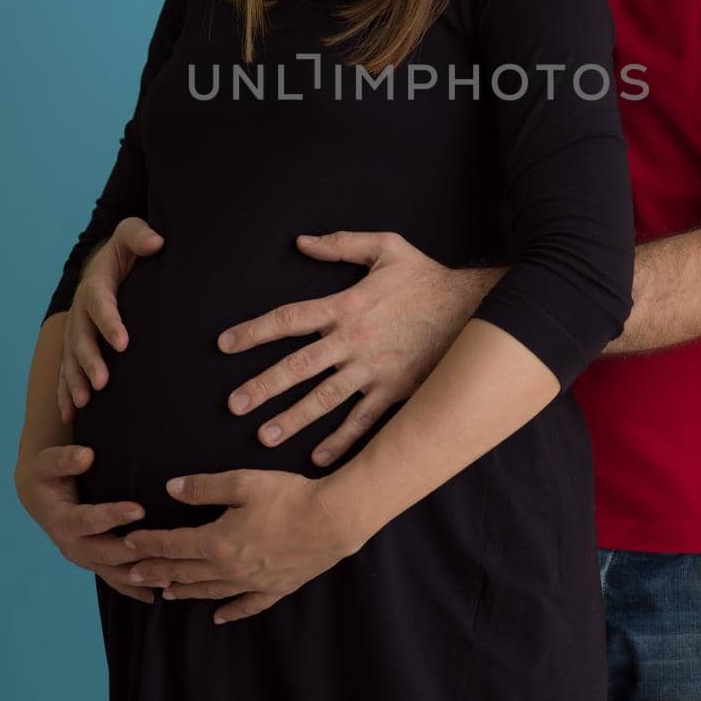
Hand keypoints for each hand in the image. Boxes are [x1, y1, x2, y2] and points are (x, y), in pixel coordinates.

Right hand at [15, 443, 155, 604]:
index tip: (139, 509)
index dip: (112, 516)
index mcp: (62, 521)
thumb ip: (64, 459)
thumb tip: (86, 456)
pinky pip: (114, 580)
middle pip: (105, 553)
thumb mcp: (48, 464)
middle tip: (162, 548)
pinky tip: (155, 596)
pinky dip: (133, 589)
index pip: (88, 520)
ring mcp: (84, 558)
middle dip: (133, 552)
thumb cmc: (47, 475)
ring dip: (139, 577)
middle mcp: (73, 545)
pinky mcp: (94, 563)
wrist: (40, 496)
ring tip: (167, 578)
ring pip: (113, 573)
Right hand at [56, 215, 164, 422]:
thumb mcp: (130, 235)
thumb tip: (158, 242)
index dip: (109, 323)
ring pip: (70, 359)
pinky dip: (66, 393)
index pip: (100, 304)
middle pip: (80, 337)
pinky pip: (66, 372)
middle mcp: (80, 311)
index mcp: (95, 286)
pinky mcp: (75, 347)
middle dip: (90, 360)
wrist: (107, 265)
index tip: (123, 343)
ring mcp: (75, 331)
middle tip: (102, 382)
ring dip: (75, 381)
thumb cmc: (126, 251)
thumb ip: (140, 236)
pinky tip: (71, 414)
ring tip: (85, 402)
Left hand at [122, 468, 366, 623]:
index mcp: (218, 541)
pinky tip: (219, 617)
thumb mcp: (244, 482)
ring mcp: (253, 582)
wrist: (334, 521)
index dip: (148, 543)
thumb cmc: (289, 496)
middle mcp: (230, 568)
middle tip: (131, 576)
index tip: (126, 543)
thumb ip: (205, 487)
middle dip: (156, 571)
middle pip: (185, 571)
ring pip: (210, 591)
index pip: (173, 544)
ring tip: (166, 594)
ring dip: (185, 591)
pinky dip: (231, 611)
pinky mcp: (276, 587)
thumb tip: (172, 488)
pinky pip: (247, 605)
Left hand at [217, 230, 502, 466]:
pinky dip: (341, 441)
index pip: (289, 319)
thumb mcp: (386, 248)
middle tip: (233, 405)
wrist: (475, 308)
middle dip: (263, 386)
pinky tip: (318, 458)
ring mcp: (374, 370)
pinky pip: (363, 421)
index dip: (254, 331)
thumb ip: (342, 243)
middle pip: (299, 366)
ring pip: (325, 399)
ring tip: (264, 437)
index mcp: (347, 305)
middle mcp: (354, 341)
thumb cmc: (426, 277)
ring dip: (293, 419)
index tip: (224, 345)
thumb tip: (302, 242)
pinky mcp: (395, 391)